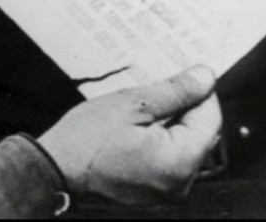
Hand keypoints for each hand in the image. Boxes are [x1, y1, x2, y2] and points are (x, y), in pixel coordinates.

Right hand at [38, 66, 220, 206]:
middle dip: (183, 107)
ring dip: (170, 122)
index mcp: (179, 161)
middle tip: (156, 87)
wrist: (55, 170)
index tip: (184, 73)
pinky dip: (159, 139)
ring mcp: (167, 191)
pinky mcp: (154, 192)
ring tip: (142, 106)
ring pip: (184, 145)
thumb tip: (205, 77)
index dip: (198, 91)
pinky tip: (138, 126)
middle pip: (199, 133)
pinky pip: (169, 159)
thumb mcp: (132, 103)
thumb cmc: (87, 139)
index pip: (210, 117)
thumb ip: (175, 91)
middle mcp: (180, 183)